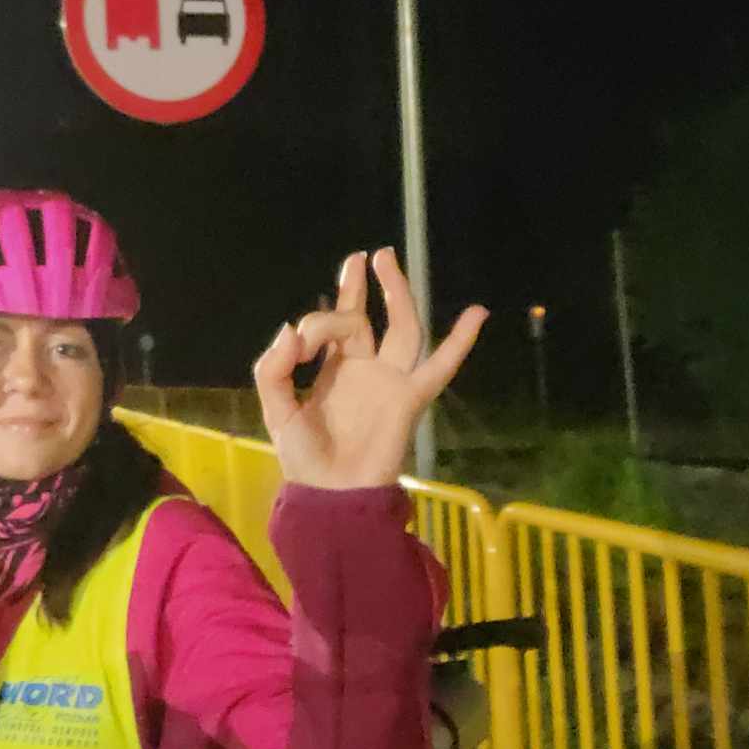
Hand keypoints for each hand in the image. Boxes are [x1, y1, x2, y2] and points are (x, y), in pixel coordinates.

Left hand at [254, 248, 485, 488]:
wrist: (329, 493)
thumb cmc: (303, 455)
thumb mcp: (275, 407)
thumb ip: (272, 368)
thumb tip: (289, 329)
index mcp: (332, 369)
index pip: (330, 327)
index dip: (317, 321)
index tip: (300, 341)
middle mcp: (363, 369)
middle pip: (367, 318)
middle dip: (363, 287)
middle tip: (363, 255)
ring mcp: (389, 381)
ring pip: (402, 329)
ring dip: (398, 294)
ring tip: (385, 258)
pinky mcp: (410, 398)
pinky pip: (440, 366)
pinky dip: (460, 341)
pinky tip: (476, 314)